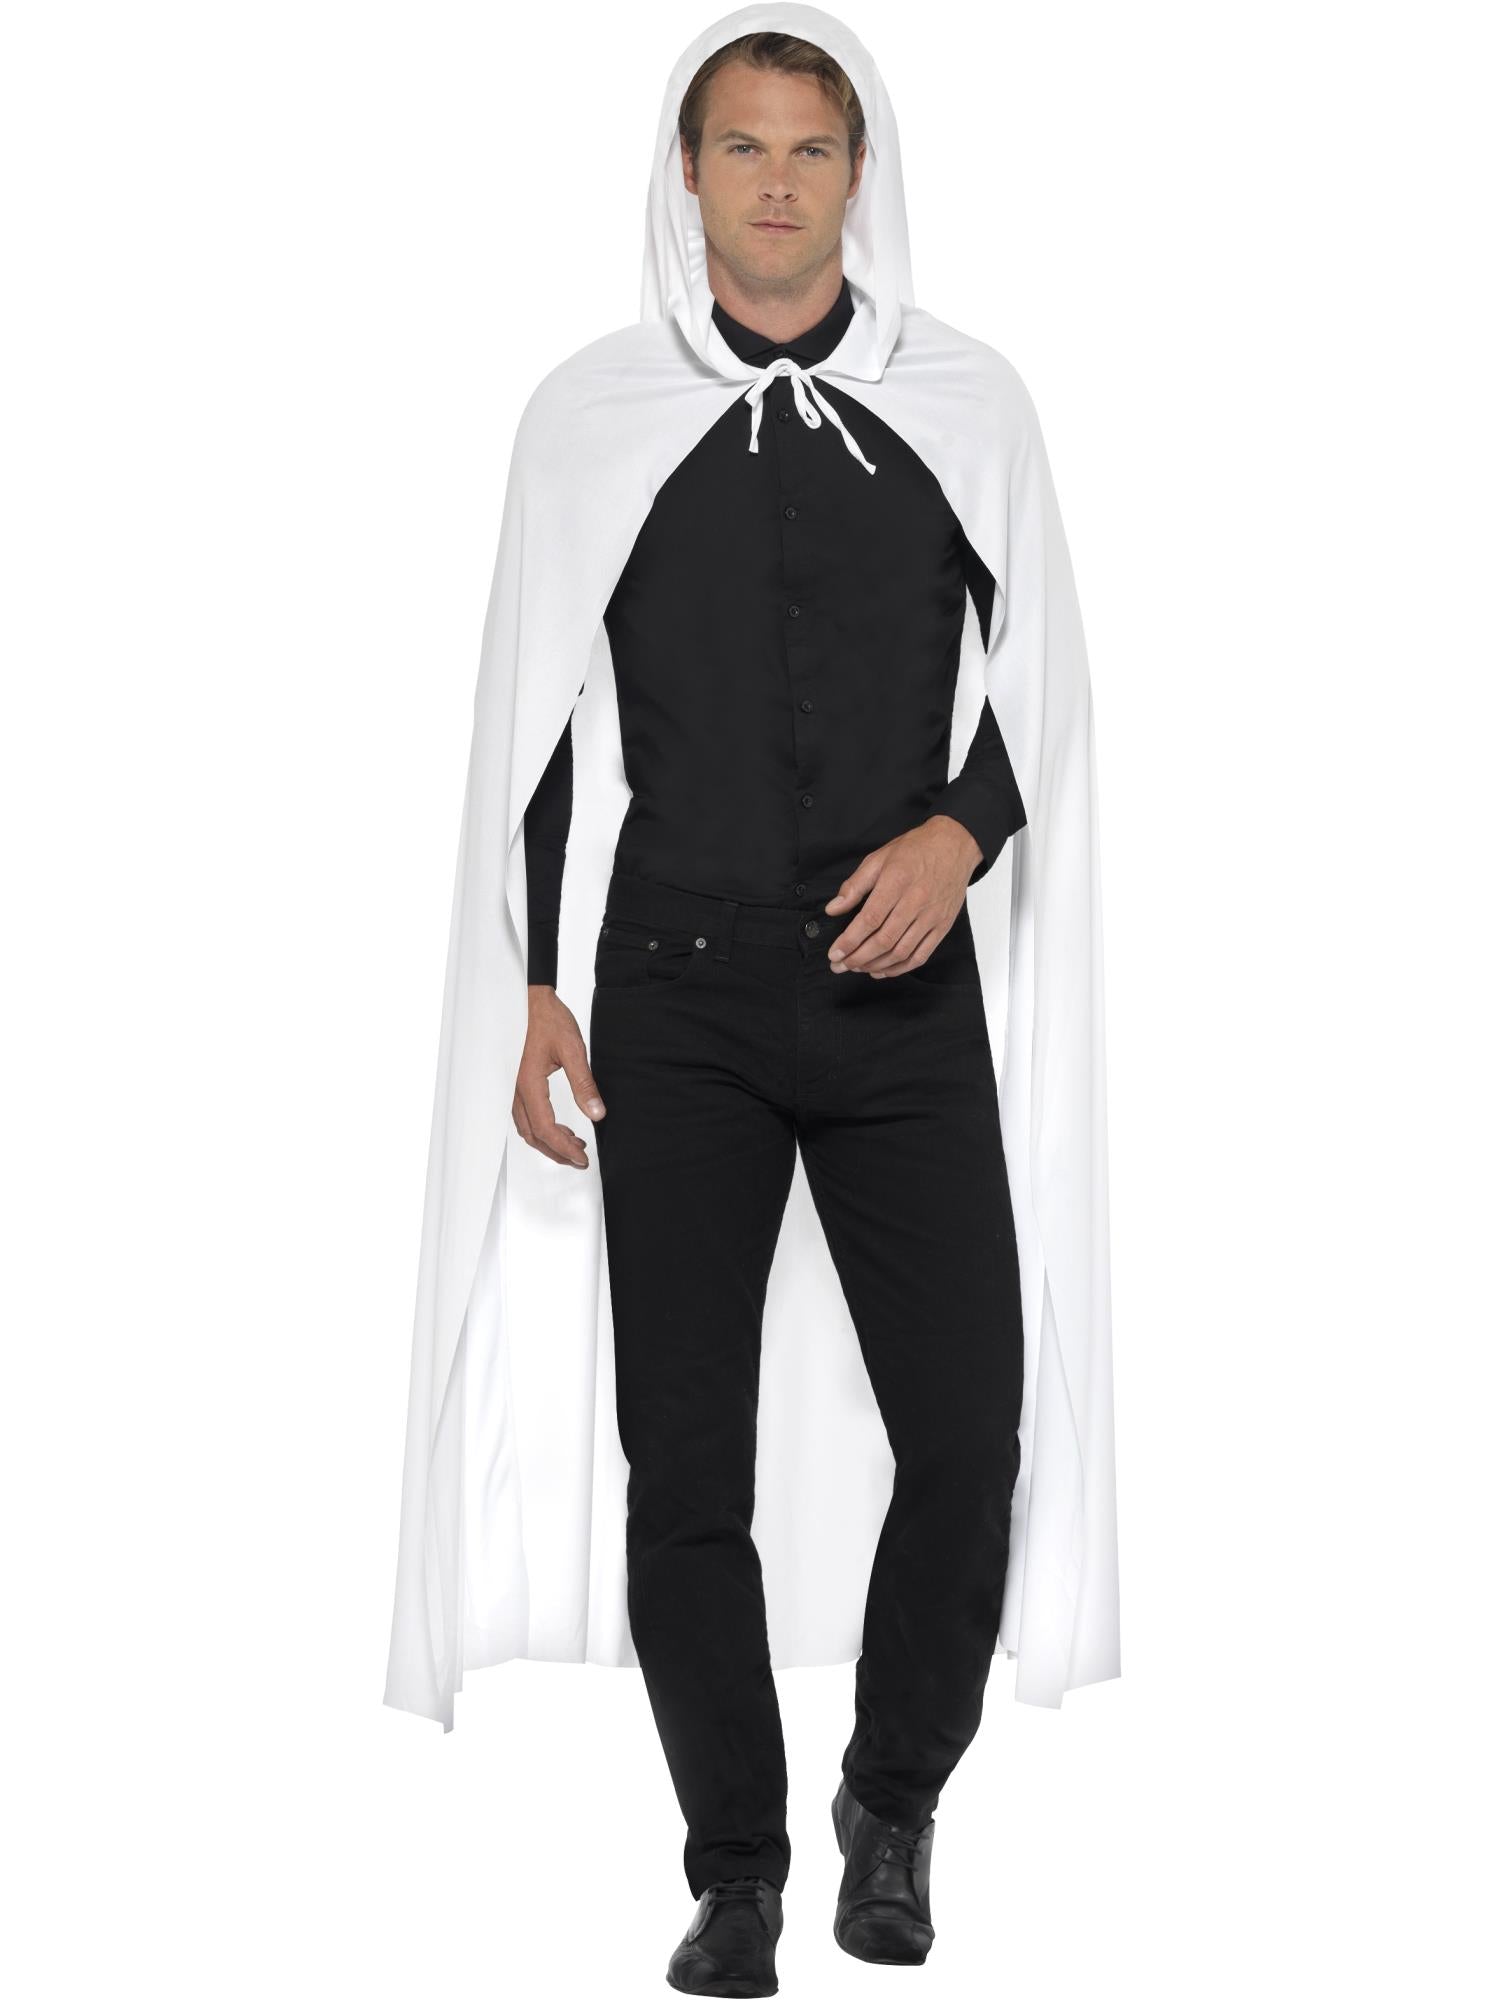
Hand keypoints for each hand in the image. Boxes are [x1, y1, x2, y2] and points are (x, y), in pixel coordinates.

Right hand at [511, 985, 605, 1166]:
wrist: (530, 999)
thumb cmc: (548, 1019)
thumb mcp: (573, 1049)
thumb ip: (584, 1084)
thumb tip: (597, 1114)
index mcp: (529, 1084)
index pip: (545, 1129)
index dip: (564, 1149)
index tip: (583, 1158)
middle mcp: (516, 1090)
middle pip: (533, 1135)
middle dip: (556, 1152)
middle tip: (580, 1159)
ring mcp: (513, 1087)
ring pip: (527, 1128)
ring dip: (549, 1141)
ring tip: (575, 1144)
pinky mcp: (516, 1083)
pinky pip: (524, 1116)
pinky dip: (541, 1128)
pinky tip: (559, 1126)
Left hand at [823, 815, 981, 976]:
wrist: (954, 845)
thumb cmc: (915, 850)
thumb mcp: (879, 858)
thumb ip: (854, 886)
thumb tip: (833, 909)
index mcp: (897, 882)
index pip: (870, 919)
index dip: (850, 940)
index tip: (835, 953)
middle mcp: (916, 901)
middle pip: (884, 940)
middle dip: (858, 958)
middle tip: (840, 965)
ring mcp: (932, 917)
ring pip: (901, 952)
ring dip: (875, 965)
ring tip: (857, 968)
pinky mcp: (942, 926)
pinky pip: (921, 955)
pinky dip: (900, 968)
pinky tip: (882, 970)